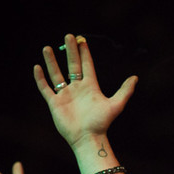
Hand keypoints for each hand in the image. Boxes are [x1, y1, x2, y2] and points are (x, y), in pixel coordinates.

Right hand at [33, 34, 137, 149]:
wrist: (88, 138)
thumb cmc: (102, 123)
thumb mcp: (116, 105)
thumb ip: (125, 91)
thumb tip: (135, 78)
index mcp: (90, 86)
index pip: (86, 65)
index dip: (84, 52)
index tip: (81, 39)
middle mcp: (77, 88)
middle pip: (71, 65)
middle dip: (70, 51)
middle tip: (68, 36)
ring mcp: (65, 95)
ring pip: (56, 74)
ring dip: (51, 61)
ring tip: (47, 48)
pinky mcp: (55, 103)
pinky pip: (46, 88)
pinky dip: (40, 78)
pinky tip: (37, 67)